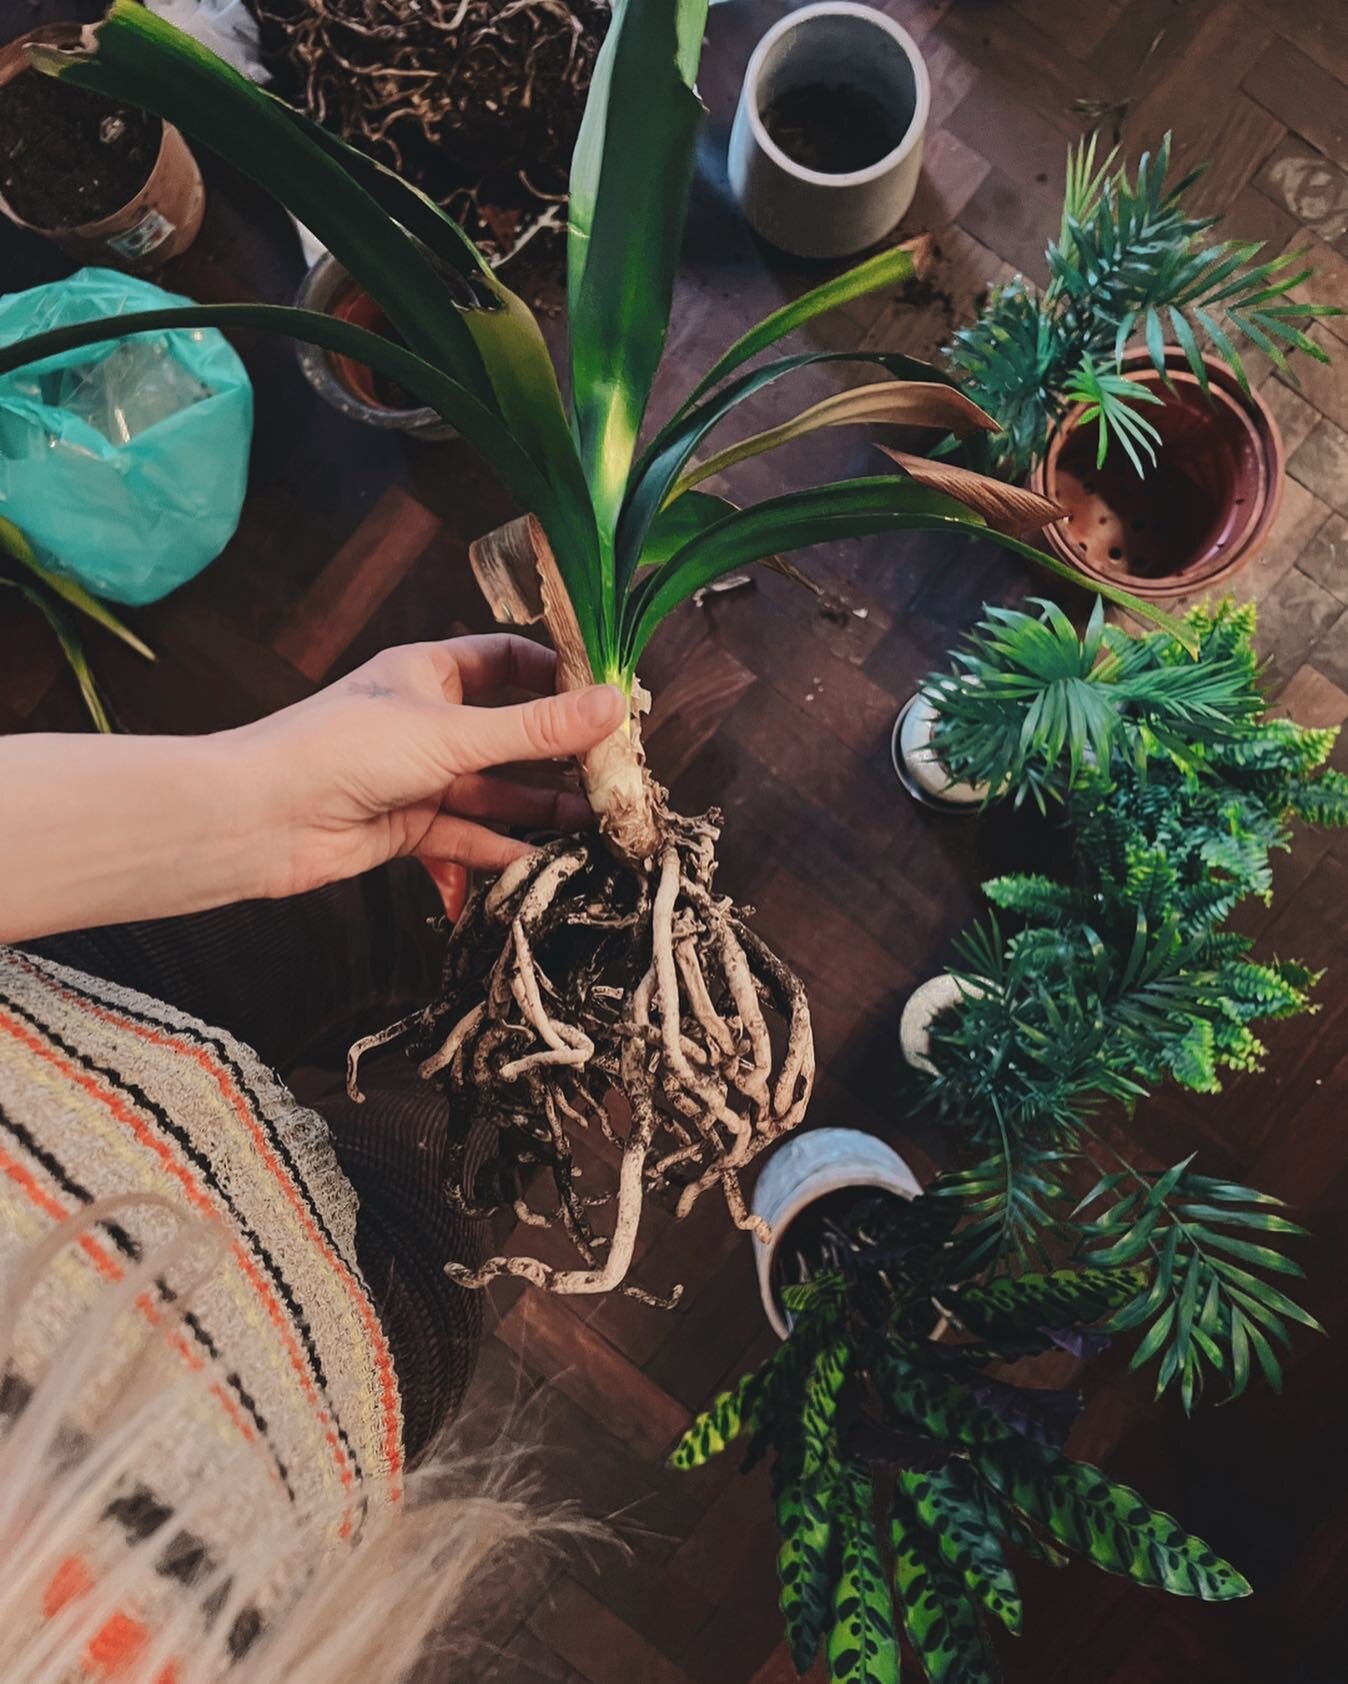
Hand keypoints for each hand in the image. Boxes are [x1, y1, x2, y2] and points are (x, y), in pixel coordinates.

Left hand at [232, 636, 624, 914]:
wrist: (262, 818)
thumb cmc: (345, 749)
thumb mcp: (455, 733)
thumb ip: (538, 728)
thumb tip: (614, 705)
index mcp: (428, 673)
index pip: (505, 660)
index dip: (554, 676)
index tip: (605, 699)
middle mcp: (425, 722)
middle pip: (507, 734)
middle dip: (556, 755)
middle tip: (612, 774)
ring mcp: (416, 777)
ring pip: (491, 791)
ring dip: (537, 807)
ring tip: (593, 823)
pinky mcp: (406, 828)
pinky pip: (465, 837)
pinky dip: (499, 849)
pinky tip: (539, 862)